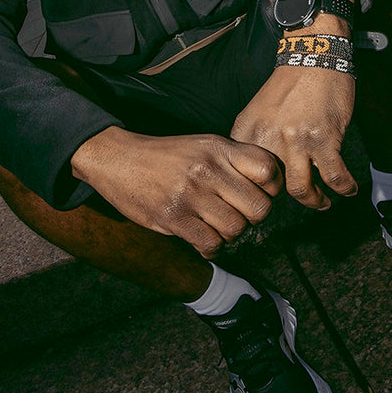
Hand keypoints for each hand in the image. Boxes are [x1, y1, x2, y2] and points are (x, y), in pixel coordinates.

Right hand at [71, 127, 282, 256]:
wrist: (119, 158)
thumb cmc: (167, 155)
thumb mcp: (203, 145)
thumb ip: (234, 160)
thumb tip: (269, 185)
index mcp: (219, 148)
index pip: (268, 170)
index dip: (272, 188)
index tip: (259, 193)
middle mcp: (209, 169)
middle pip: (259, 207)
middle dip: (252, 217)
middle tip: (238, 214)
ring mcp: (191, 194)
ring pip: (236, 229)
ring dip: (230, 234)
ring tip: (217, 225)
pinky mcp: (173, 217)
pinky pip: (211, 244)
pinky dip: (212, 248)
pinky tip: (203, 238)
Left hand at [231, 60, 356, 210]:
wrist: (315, 54)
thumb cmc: (291, 81)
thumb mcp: (259, 108)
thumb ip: (257, 137)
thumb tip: (262, 170)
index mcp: (249, 130)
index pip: (243, 174)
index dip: (256, 189)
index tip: (269, 193)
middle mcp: (269, 138)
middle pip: (271, 188)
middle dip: (284, 199)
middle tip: (296, 197)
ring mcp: (297, 140)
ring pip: (301, 190)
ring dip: (315, 202)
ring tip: (322, 203)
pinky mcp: (325, 139)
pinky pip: (334, 176)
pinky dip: (344, 188)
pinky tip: (348, 189)